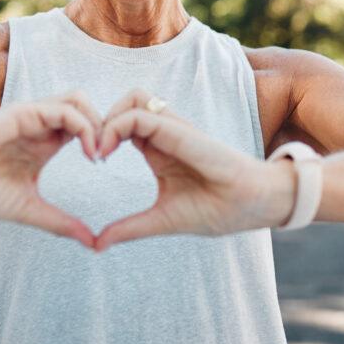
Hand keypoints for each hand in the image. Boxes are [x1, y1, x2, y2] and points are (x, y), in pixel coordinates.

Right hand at [0, 91, 102, 248]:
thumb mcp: (27, 209)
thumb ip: (60, 222)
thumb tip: (92, 242)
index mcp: (43, 145)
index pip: (84, 129)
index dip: (102, 141)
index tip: (106, 168)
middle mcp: (40, 126)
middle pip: (86, 109)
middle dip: (106, 127)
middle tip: (109, 156)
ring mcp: (32, 117)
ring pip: (78, 100)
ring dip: (97, 122)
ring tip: (98, 153)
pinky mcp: (23, 113)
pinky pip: (64, 109)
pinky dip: (83, 125)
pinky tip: (87, 151)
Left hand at [93, 89, 296, 251]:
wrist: (253, 206)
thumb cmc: (216, 210)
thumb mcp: (161, 220)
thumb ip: (129, 228)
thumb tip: (96, 245)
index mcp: (158, 149)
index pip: (123, 124)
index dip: (102, 135)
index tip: (92, 161)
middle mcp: (164, 133)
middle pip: (124, 103)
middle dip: (100, 120)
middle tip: (90, 151)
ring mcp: (173, 129)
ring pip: (132, 98)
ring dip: (109, 117)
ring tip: (99, 149)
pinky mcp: (180, 131)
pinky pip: (142, 114)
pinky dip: (118, 125)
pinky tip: (107, 151)